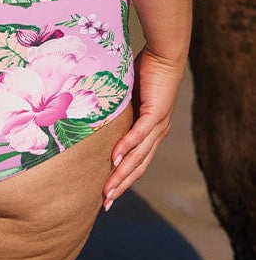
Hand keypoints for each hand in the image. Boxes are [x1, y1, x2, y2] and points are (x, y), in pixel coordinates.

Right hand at [102, 46, 185, 208]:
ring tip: (108, 190)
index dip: (123, 180)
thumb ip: (116, 109)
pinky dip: (126, 148)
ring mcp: (158, 125)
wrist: (165, 54)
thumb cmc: (146, 71)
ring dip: (122, 175)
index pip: (137, 162)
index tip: (107, 195)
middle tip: (105, 205)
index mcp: (152, 132)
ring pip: (138, 157)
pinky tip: (114, 159)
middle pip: (138, 167)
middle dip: (121, 187)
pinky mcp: (155, 113)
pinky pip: (139, 134)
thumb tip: (94, 112)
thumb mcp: (127, 96)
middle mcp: (157, 133)